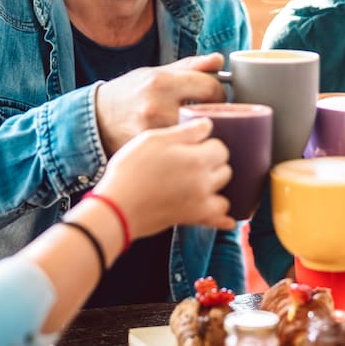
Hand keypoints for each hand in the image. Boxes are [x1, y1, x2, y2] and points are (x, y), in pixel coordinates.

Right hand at [95, 54, 226, 155]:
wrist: (97, 119)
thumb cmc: (131, 93)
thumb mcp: (156, 72)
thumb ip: (190, 67)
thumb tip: (218, 60)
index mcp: (161, 82)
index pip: (210, 87)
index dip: (220, 92)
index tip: (217, 97)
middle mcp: (156, 107)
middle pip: (207, 114)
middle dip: (214, 115)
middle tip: (210, 115)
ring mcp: (153, 132)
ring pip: (197, 136)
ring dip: (202, 133)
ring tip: (198, 129)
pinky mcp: (151, 151)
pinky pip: (182, 150)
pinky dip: (187, 147)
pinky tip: (182, 143)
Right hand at [95, 118, 234, 234]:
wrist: (117, 206)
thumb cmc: (131, 170)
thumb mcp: (153, 139)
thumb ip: (186, 131)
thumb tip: (208, 125)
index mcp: (197, 160)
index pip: (221, 148)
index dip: (209, 144)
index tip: (196, 145)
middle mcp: (204, 183)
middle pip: (226, 170)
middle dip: (215, 164)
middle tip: (195, 162)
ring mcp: (200, 203)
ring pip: (224, 194)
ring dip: (218, 188)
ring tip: (202, 183)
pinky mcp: (191, 219)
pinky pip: (218, 220)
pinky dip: (223, 219)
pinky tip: (228, 219)